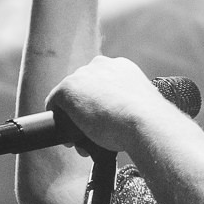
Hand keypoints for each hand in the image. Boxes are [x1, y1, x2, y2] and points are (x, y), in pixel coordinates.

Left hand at [45, 57, 168, 153]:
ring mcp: (83, 76)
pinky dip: (59, 121)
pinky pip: (54, 104)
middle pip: (85, 89)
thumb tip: (121, 120)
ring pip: (70, 99)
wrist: (146, 123)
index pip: (102, 83)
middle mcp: (101, 65)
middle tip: (94, 132)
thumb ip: (130, 105)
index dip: (101, 104)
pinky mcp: (67, 89)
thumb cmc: (149, 122)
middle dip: (86, 110)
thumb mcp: (143, 106)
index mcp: (122, 67)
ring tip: (85, 138)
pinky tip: (70, 137)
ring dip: (74, 117)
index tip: (106, 120)